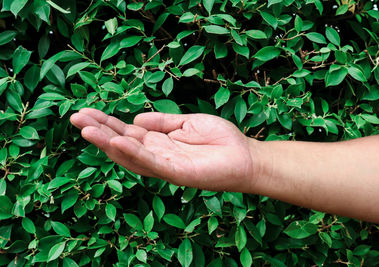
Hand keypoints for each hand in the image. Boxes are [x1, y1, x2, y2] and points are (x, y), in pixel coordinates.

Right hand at [70, 108, 259, 192]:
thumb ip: (162, 122)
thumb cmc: (219, 139)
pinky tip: (116, 143)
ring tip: (86, 129)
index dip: (107, 123)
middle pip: (122, 144)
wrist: (245, 155)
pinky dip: (133, 153)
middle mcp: (158, 155)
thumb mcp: (187, 122)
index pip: (127, 133)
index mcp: (159, 142)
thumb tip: (135, 119)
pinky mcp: (177, 174)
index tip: (86, 111)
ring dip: (108, 144)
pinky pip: (151, 163)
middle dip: (99, 132)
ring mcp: (165, 166)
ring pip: (131, 156)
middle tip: (75, 117)